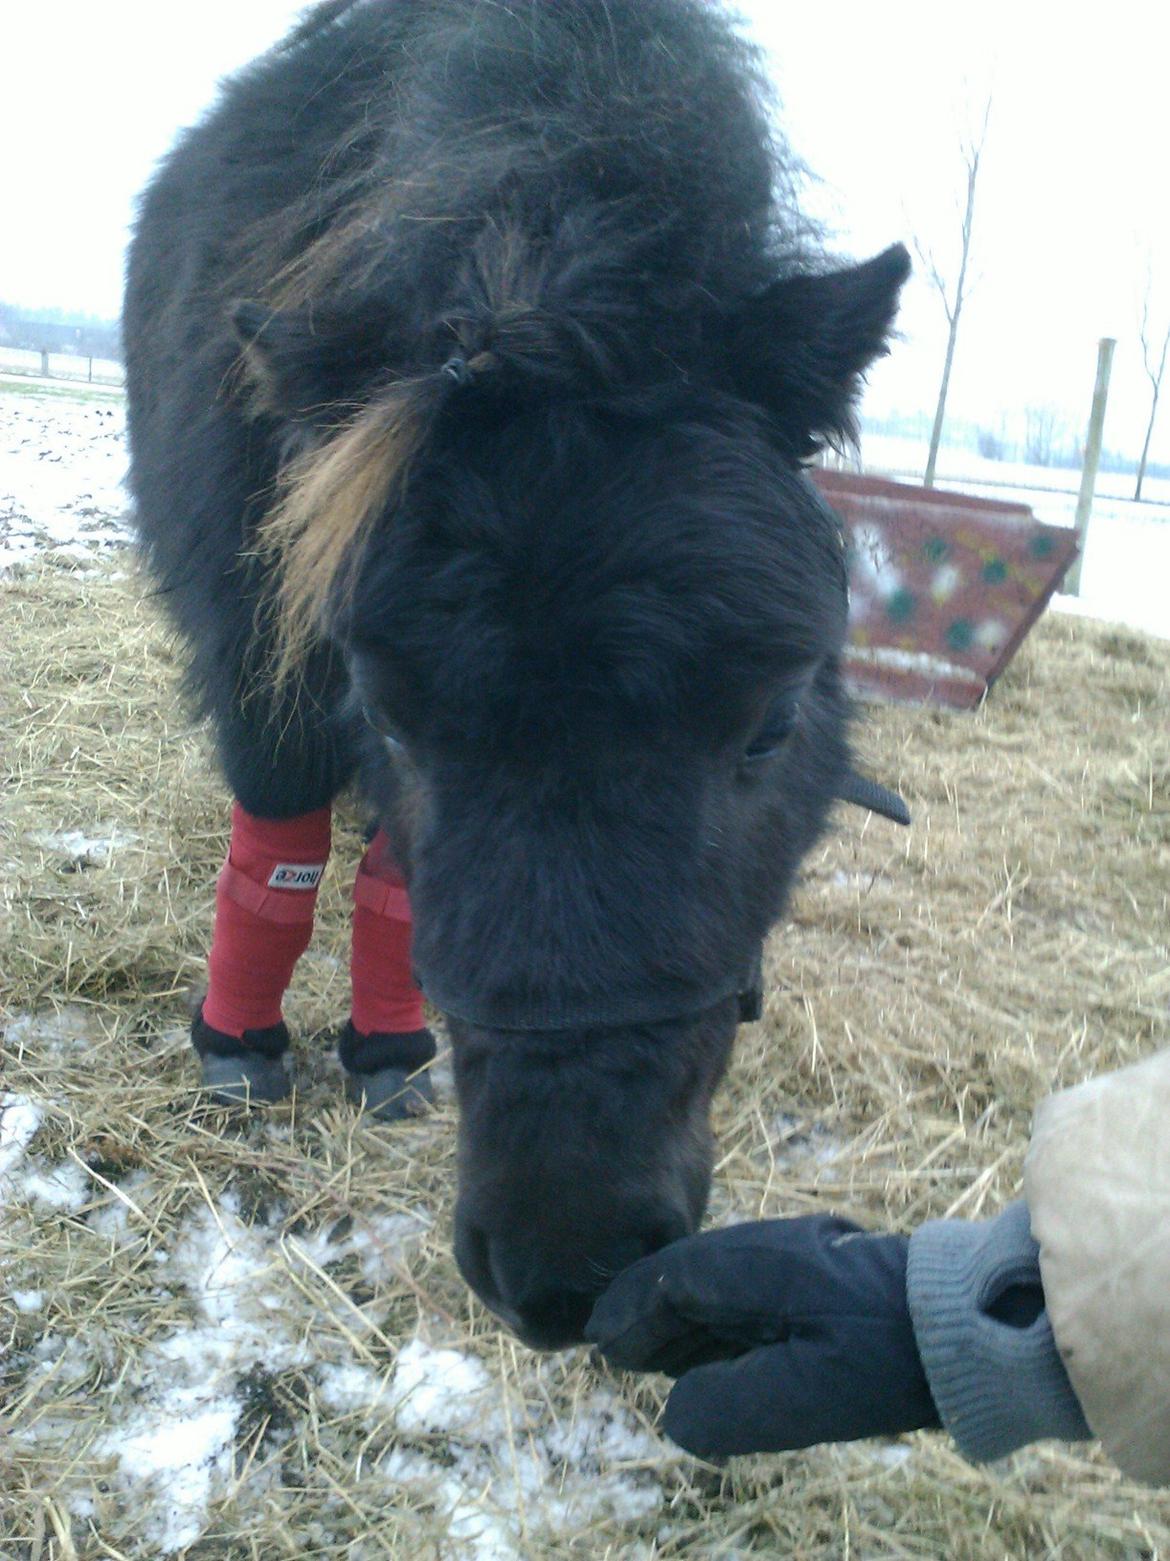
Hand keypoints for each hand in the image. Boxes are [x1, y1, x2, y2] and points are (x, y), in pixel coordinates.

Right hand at [585, 1215, 939, 1458]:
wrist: (969, 1326)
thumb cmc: (885, 1361)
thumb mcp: (801, 1397)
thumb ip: (726, 1408)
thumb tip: (674, 1416)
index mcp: (755, 1266)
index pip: (670, 1279)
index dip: (630, 1311)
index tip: (600, 1340)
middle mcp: (769, 1250)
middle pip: (689, 1275)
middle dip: (648, 1311)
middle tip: (613, 1351)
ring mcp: (799, 1257)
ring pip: (719, 1283)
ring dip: (682, 1317)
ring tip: (652, 1356)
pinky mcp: (823, 1275)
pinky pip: (750, 1292)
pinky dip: (718, 1319)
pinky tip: (715, 1350)